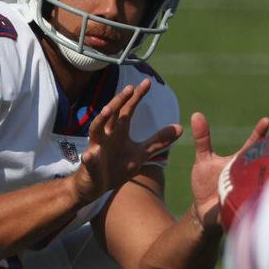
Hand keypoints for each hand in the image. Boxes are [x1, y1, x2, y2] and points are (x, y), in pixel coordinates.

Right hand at [75, 79, 181, 202]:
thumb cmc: (117, 167)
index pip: (128, 110)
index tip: (147, 82)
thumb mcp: (140, 154)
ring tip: (108, 109)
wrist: (97, 186)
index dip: (137, 96)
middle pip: (112, 114)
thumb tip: (180, 128)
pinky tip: (89, 155)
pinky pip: (88, 160)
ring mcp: (96, 148)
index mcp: (119, 131)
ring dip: (101, 119)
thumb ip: (158, 141)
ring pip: (96, 130)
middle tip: (130, 88)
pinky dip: (89, 158)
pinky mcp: (89, 165)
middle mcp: (107, 135)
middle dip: (119, 101)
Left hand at [187, 111, 268, 228]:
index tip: (266, 120)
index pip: (252, 146)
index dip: (259, 133)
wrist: (203, 211)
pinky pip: (246, 203)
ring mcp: (246, 191)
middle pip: (260, 163)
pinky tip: (245, 200)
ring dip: (257, 180)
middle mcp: (247, 175)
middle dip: (267, 158)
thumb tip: (196, 114)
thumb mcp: (203, 159)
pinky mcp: (240, 207)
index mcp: (239, 162)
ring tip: (254, 176)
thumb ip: (202, 139)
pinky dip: (245, 201)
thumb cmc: (206, 183)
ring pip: (258, 183)